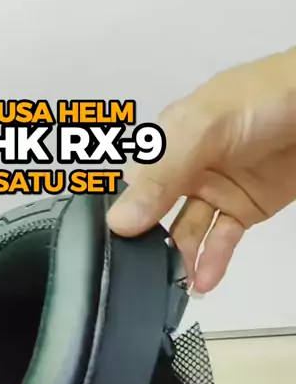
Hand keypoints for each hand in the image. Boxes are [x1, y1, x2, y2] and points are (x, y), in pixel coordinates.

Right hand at [108, 46, 295, 291]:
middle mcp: (187, 168)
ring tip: (175, 284)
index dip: (123, 217)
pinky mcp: (243, 209)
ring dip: (179, 259)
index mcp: (169, 141)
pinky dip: (212, 262)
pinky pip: (221, 240)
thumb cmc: (267, 100)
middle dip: (147, 245)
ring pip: (187, 233)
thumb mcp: (205, 129)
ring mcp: (215, 190)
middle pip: (156, 215)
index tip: (116, 247)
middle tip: (141, 275)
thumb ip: (163, 174)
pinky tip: (202, 281)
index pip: (133, 186)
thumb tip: (121, 221)